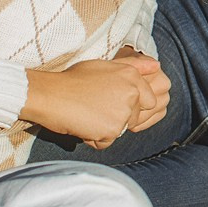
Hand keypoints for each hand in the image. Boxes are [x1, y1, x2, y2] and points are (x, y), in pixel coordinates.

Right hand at [22, 53, 169, 147]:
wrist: (50, 95)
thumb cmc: (73, 79)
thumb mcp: (104, 65)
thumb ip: (133, 65)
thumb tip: (157, 66)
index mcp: (132, 76)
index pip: (149, 100)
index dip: (128, 104)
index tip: (109, 100)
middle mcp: (132, 93)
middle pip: (135, 117)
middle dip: (117, 117)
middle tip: (94, 106)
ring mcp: (124, 112)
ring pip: (121, 130)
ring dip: (104, 127)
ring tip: (86, 113)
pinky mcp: (112, 130)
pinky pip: (107, 141)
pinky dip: (94, 138)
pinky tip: (81, 123)